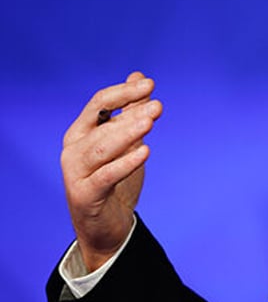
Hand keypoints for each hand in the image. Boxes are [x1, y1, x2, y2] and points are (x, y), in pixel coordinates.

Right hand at [61, 71, 161, 270]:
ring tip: (151, 122)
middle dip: (131, 113)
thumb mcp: (126, 141)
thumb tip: (139, 76)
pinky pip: (106, 176)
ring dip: (127, 133)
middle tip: (158, 106)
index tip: (150, 84)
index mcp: (81, 132)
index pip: (99, 103)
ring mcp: (76, 173)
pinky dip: (125, 163)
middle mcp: (74, 149)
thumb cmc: (114, 179)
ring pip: (102, 149)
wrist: (106, 225)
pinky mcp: (85, 195)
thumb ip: (130, 110)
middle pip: (102, 125)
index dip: (124, 92)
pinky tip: (145, 152)